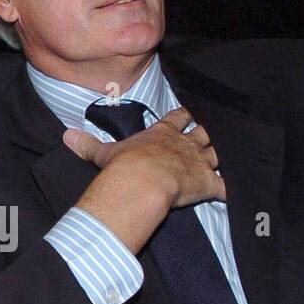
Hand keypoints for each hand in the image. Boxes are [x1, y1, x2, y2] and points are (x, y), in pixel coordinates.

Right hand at [65, 106, 224, 253]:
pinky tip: (237, 190)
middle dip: (210, 132)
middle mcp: (185, 144)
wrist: (142, 181)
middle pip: (204, 132)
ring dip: (225, 156)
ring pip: (219, 154)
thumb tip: (66, 135)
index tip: (189, 112)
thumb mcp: (104, 153)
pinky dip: (232, 187)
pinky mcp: (208, 183)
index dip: (185, 115)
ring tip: (233, 156)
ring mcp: (199, 163)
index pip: (177, 118)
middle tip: (216, 131)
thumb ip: (89, 145)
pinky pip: (225, 185)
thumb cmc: (124, 166)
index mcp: (163, 133)